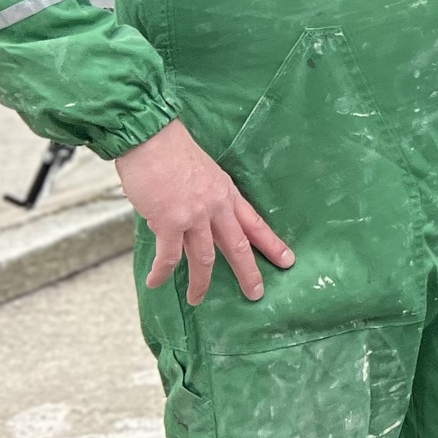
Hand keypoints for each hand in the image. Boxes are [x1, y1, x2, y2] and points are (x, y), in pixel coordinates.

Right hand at [116, 118, 293, 305]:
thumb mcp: (202, 171)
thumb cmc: (170, 149)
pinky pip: (169, 256)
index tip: (287, 260)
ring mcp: (194, 216)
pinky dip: (162, 272)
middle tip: (256, 293)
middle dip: (248, 273)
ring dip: (201, 283)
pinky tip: (156, 282)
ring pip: (204, 258)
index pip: (255, 223)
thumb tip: (195, 217)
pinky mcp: (169, 222)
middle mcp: (215, 206)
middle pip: (238, 246)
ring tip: (198, 300)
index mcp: (226, 192)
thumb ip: (205, 197)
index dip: (272, 244)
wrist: (150, 138)